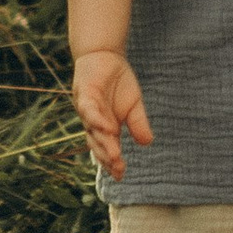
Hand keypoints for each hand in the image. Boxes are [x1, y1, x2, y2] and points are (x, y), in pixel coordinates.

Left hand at [72, 52, 153, 181]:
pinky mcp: (84, 95)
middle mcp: (94, 123)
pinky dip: (98, 120)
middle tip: (119, 169)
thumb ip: (138, 123)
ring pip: (93, 131)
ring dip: (103, 143)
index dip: (112, 162)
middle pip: (98, 145)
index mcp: (106, 128)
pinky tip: (108, 129)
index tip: (122, 176)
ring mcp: (88, 111)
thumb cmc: (118, 82)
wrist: (105, 56)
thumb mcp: (134, 105)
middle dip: (108, 158)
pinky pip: (89, 111)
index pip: (107, 149)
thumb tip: (148, 143)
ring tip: (115, 155)